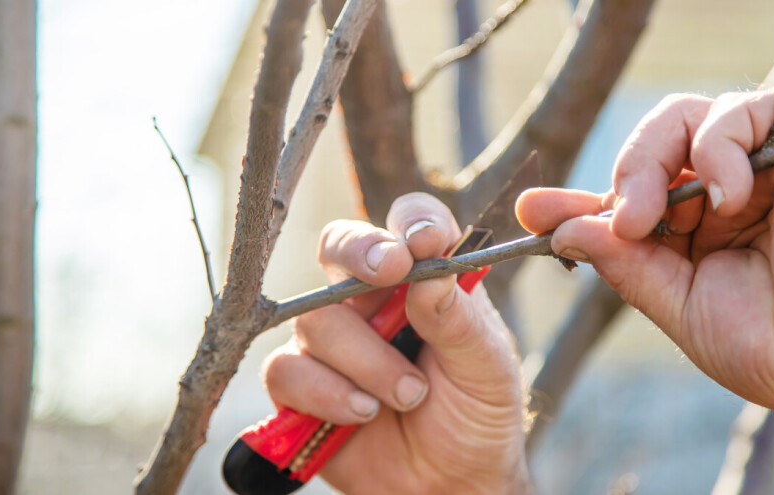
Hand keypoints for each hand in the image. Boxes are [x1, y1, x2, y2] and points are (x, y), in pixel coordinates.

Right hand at [262, 193, 529, 494]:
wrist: (450, 485)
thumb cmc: (476, 416)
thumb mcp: (487, 368)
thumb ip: (459, 320)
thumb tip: (429, 271)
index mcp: (423, 282)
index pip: (409, 227)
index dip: (411, 223)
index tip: (424, 243)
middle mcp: (371, 301)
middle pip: (341, 246)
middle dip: (360, 254)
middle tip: (389, 273)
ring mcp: (333, 341)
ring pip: (318, 320)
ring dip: (367, 360)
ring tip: (408, 396)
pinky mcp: (301, 385)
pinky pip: (287, 371)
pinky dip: (327, 394)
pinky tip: (363, 414)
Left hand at [516, 91, 773, 428]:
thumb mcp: (683, 309)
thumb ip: (626, 265)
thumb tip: (562, 232)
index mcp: (697, 239)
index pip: (626, 205)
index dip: (578, 206)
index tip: (532, 211)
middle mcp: (722, 198)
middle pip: (646, 156)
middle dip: (618, 181)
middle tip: (618, 219)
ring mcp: (758, 166)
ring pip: (680, 121)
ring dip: (649, 161)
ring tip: (652, 213)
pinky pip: (736, 112)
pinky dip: (715, 148)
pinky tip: (728, 197)